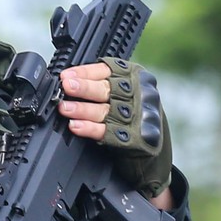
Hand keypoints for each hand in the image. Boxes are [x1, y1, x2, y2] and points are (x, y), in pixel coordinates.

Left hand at [59, 58, 175, 203]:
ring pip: (106, 110)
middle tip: (67, 87)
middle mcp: (138, 95)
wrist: (156, 150)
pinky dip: (91, 128)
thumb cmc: (135, 115)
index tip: (66, 76)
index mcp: (136, 78)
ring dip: (83, 109)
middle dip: (85, 88)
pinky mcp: (134, 138)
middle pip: (107, 89)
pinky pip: (108, 132)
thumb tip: (69, 82)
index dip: (85, 73)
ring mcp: (137, 117)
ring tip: (65, 108)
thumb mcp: (126, 92)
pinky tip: (76, 126)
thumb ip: (103, 85)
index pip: (108, 71)